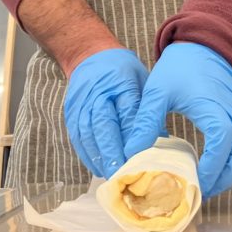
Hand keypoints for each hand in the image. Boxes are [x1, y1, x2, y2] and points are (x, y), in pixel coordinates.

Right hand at [64, 48, 147, 178]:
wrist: (90, 54)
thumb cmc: (121, 70)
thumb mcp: (142, 81)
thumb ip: (148, 108)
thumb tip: (160, 139)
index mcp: (121, 82)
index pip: (128, 113)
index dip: (133, 137)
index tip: (140, 158)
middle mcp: (98, 93)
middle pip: (104, 125)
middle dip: (113, 152)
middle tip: (123, 175)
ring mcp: (82, 102)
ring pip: (88, 134)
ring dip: (99, 157)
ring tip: (112, 176)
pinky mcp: (71, 111)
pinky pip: (77, 136)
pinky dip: (87, 154)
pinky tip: (97, 167)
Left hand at [124, 43, 231, 197]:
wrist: (206, 42)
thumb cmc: (182, 65)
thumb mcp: (158, 90)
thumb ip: (146, 121)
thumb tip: (132, 153)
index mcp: (214, 105)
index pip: (223, 140)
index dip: (212, 165)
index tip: (195, 180)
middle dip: (226, 179)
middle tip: (200, 191)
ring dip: (231, 173)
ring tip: (205, 183)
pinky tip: (211, 167)